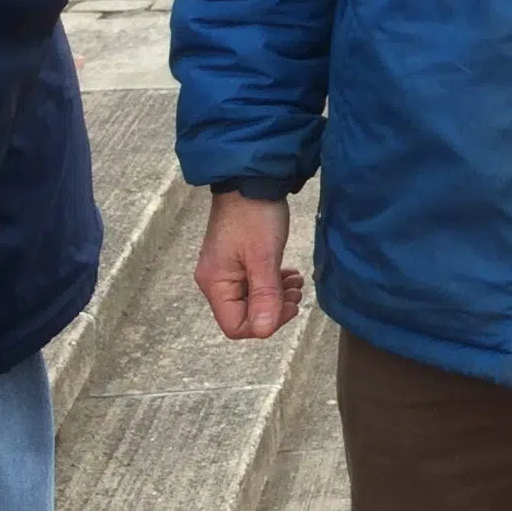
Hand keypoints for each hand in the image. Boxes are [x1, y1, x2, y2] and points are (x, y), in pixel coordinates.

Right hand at [196, 190, 302, 339]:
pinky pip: (253, 284)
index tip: (289, 307)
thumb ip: (264, 295)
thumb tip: (263, 330)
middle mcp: (215, 281)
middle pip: (244, 315)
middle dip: (274, 309)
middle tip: (296, 293)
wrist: (251, 180)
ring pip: (252, 300)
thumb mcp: (264, 257)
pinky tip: (288, 274)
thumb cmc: (255, 215)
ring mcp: (225, 270)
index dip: (265, 324)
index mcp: (216, 284)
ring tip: (296, 283)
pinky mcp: (236, 260)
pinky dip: (272, 283)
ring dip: (276, 296)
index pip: (235, 326)